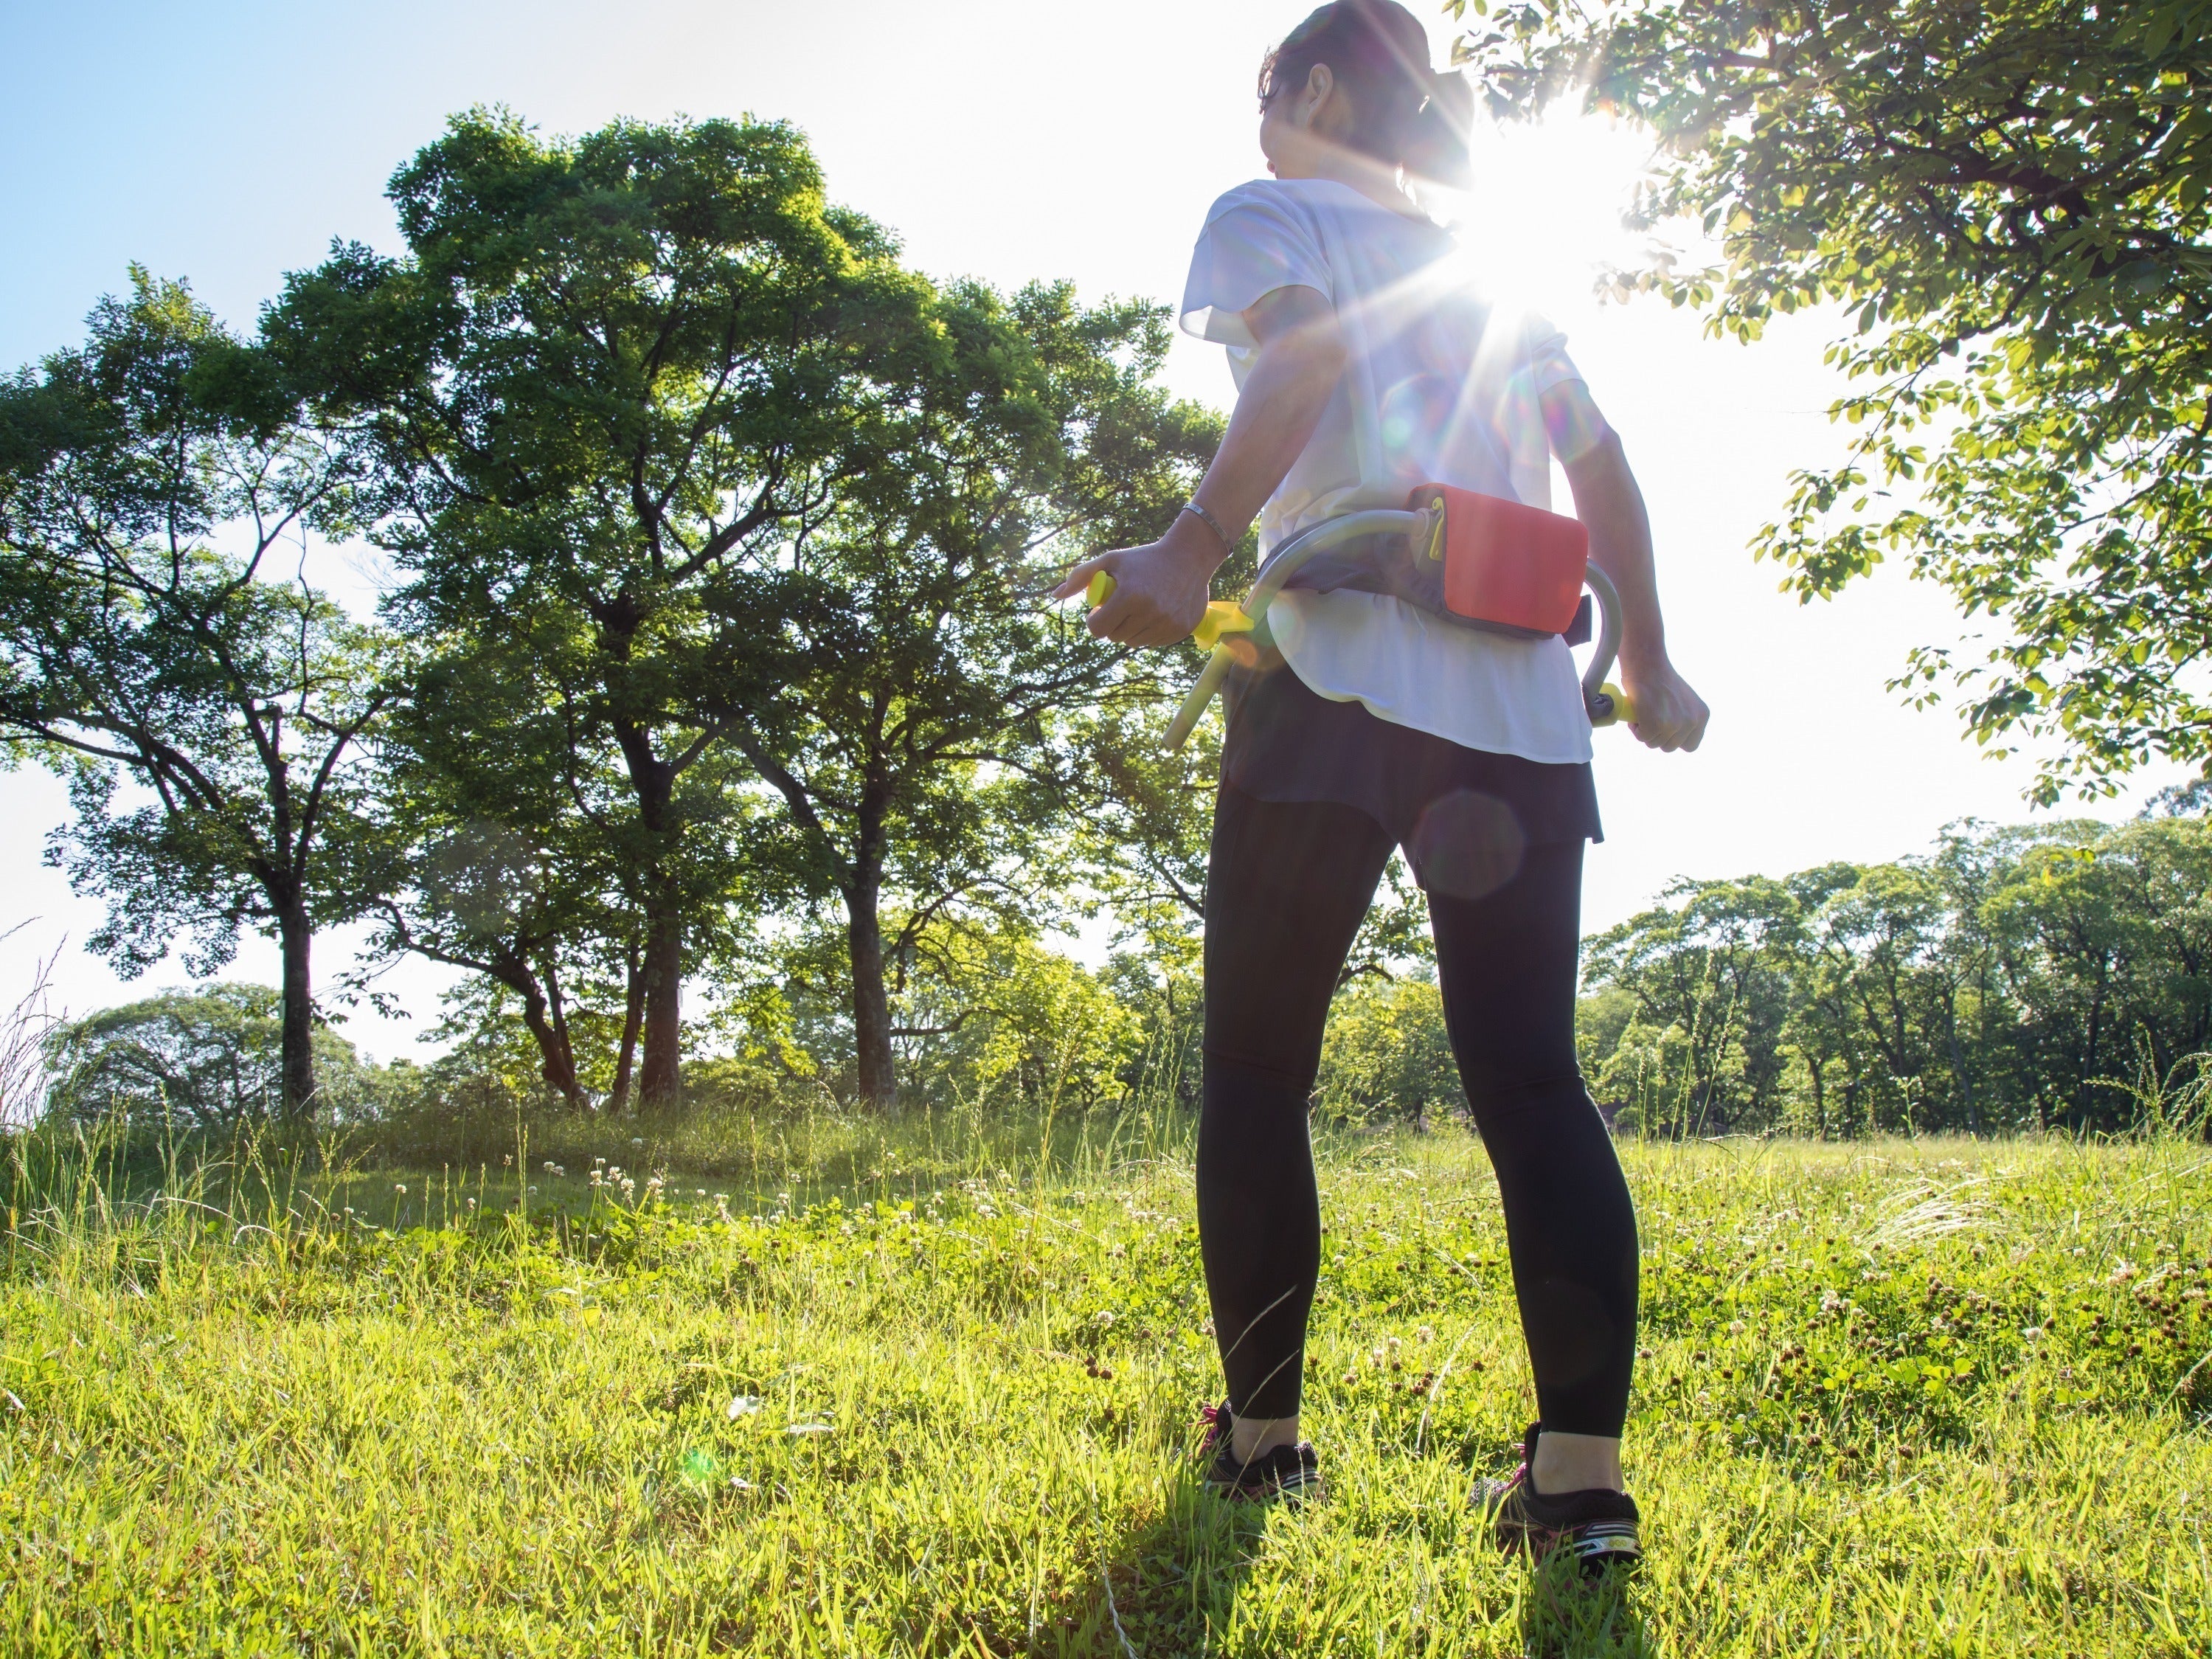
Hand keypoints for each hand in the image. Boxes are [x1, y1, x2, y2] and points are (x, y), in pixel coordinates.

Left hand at [1052, 517, 1218, 647]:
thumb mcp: (1111, 560)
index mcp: (1130, 595)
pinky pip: (1153, 642)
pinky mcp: (1181, 630)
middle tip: (1120, 608)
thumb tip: (1055, 595)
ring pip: (1134, 642)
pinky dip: (1149, 632)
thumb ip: (1081, 576)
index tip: (1099, 612)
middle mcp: (1150, 612)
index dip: (1095, 621)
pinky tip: (1156, 613)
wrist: (1190, 557)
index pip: (1098, 629)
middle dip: (1112, 624)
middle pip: (1115, 637)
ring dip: (1130, 630)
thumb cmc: (1143, 558)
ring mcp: (1167, 623)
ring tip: (1138, 608)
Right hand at [1618, 653, 1708, 752]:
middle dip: (1657, 736)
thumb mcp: (1684, 699)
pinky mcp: (1656, 725)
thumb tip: (1673, 734)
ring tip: (1643, 712)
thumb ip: (1684, 717)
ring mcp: (1674, 724)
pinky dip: (1636, 727)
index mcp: (1701, 715)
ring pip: (1654, 743)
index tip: (1665, 731)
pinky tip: (1637, 712)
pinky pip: (1642, 737)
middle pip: (1670, 747)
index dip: (1675, 740)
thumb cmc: (1661, 677)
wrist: (1648, 663)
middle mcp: (1692, 721)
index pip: (1691, 745)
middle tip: (1650, 718)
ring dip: (1645, 731)